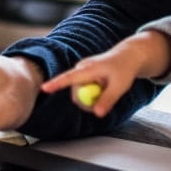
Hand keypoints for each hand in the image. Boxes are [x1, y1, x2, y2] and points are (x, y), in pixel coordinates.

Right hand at [40, 31, 170, 117]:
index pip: (69, 77)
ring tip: (106, 87)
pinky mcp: (82, 75)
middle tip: (104, 104)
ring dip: (92, 97)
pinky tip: (103, 84)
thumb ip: (108, 100)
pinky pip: (82, 91)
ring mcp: (80, 71)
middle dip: (87, 103)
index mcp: (88, 68)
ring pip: (79, 94)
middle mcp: (81, 68)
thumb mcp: (120, 86)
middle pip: (75, 93)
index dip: (56, 84)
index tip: (43, 88)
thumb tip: (97, 113)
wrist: (127, 56)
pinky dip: (93, 93)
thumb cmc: (124, 69)